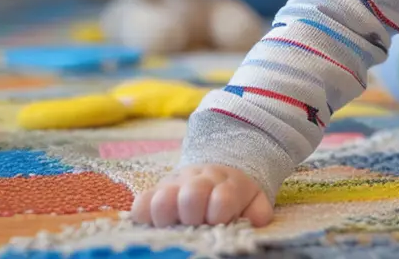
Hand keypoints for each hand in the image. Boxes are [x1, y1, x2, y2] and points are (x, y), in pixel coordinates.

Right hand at [131, 164, 273, 227]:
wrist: (216, 172)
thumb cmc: (235, 195)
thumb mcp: (254, 200)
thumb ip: (258, 211)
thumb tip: (255, 221)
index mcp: (227, 184)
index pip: (222, 199)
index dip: (219, 214)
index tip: (220, 222)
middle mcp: (198, 181)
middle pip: (191, 196)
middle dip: (194, 216)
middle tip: (197, 225)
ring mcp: (174, 185)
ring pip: (162, 199)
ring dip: (168, 217)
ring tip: (175, 225)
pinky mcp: (153, 192)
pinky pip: (140, 204)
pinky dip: (145, 216)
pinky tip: (157, 224)